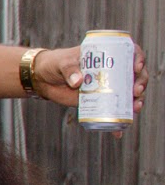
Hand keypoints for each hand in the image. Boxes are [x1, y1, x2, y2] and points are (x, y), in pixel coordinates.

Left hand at [33, 45, 147, 133]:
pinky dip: (117, 123)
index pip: (130, 53)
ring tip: (135, 108)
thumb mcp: (62, 63)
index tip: (136, 67)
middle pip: (134, 76)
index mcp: (107, 55)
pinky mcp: (99, 102)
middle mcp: (112, 71)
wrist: (43, 79)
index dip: (138, 59)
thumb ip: (69, 70)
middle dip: (140, 83)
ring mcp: (107, 87)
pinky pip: (112, 112)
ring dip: (135, 102)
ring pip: (128, 95)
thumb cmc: (55, 64)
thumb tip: (78, 82)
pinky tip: (118, 131)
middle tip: (136, 91)